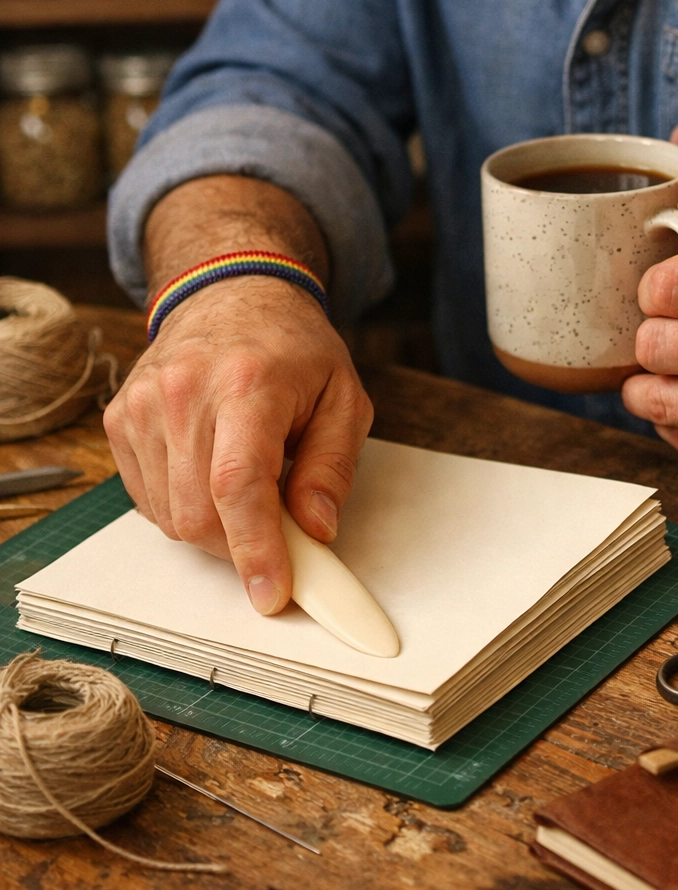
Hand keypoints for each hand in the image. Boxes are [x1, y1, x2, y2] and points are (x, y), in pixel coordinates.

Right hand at [103, 276, 372, 614]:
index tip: (272, 594)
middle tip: (280, 532)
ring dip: (217, 528)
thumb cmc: (294, 350)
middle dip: (243, 545)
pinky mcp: (120, 420)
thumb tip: (315, 530)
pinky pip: (150, 500)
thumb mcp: (345, 400)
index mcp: (249, 384)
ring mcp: (143, 406)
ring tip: (250, 486)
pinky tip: (213, 475)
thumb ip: (333, 468)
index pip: (239, 485)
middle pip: (199, 514)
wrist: (232, 296)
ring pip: (171, 516)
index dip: (255, 549)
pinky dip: (186, 508)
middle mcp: (185, 393)